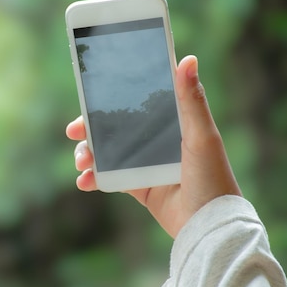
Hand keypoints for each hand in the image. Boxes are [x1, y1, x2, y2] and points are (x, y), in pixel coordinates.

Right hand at [65, 55, 241, 238]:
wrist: (209, 228)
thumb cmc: (213, 178)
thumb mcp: (202, 136)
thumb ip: (191, 100)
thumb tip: (188, 59)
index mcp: (173, 121)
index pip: (138, 100)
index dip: (113, 94)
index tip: (90, 92)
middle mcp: (157, 139)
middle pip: (115, 124)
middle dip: (90, 126)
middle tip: (74, 130)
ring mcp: (145, 163)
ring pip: (107, 150)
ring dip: (87, 153)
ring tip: (81, 162)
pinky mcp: (138, 186)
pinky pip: (109, 177)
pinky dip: (92, 178)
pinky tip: (84, 181)